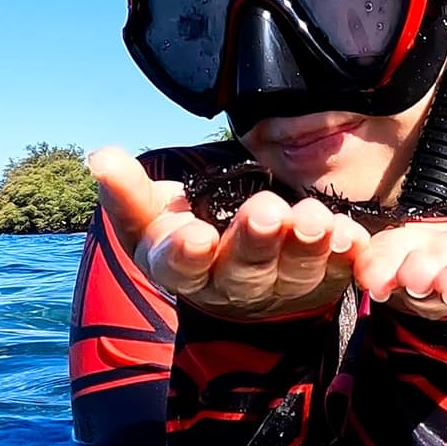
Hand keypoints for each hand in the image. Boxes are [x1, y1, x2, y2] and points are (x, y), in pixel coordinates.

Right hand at [88, 148, 369, 320]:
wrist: (244, 260)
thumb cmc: (188, 230)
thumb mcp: (153, 213)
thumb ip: (127, 190)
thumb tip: (99, 157)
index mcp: (184, 269)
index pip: (179, 269)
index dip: (186, 255)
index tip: (194, 235)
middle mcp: (233, 287)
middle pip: (244, 272)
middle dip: (254, 243)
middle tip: (265, 213)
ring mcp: (282, 288)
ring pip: (294, 272)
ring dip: (304, 244)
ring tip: (311, 217)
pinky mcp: (323, 279)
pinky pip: (338, 269)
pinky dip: (344, 253)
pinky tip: (347, 234)